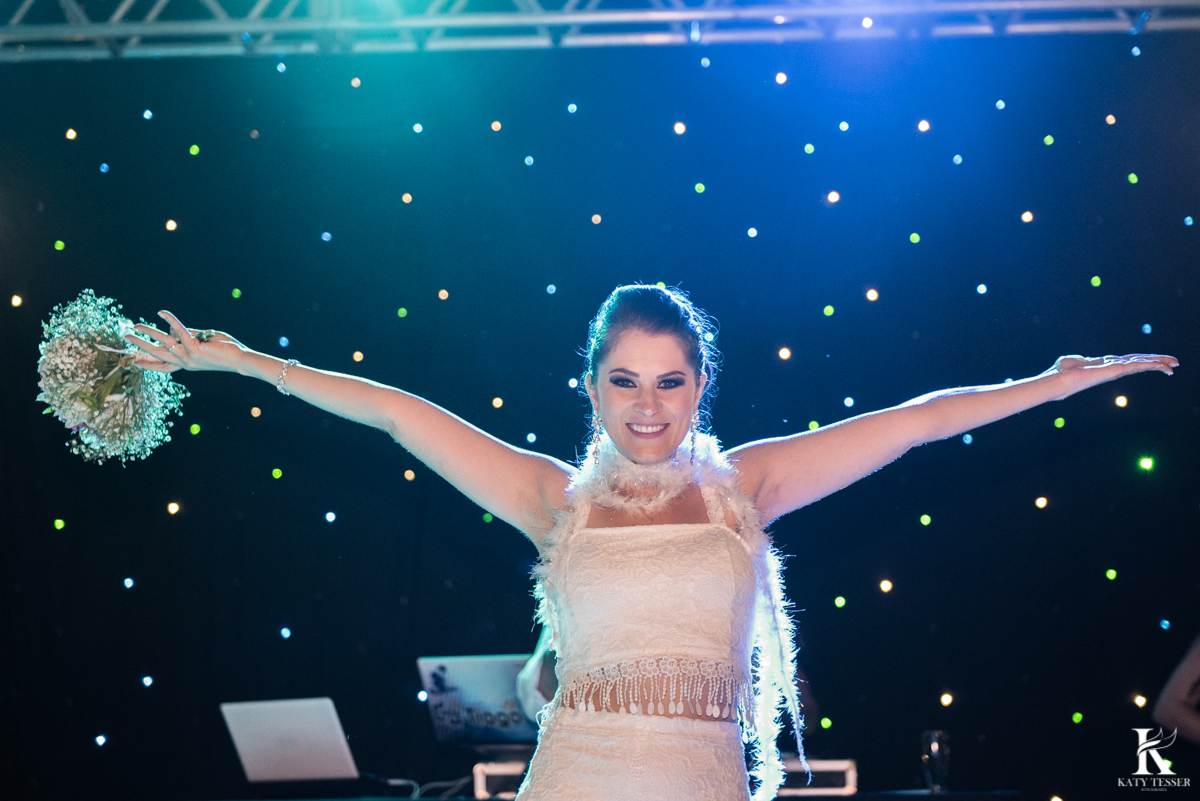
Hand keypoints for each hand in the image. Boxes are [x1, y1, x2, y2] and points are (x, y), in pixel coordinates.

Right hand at [123, 311, 246, 372]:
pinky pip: (179, 331)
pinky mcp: (195, 348)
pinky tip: (162, 313)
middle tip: (126, 339)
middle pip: (157, 355)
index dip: (149, 365)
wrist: (239, 358)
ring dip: (149, 333)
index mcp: (186, 364)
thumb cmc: (224, 350)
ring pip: (163, 343)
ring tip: (136, 326)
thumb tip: (174, 329)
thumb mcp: (202, 344)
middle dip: (140, 347)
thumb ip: (188, 336)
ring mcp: (188, 356)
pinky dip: (171, 320)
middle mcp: (184, 362)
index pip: (164, 366)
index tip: (135, 362)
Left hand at [1049, 353, 1177, 398]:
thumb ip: (1079, 360)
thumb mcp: (1073, 361)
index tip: (1157, 360)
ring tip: (1174, 364)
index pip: (1129, 361)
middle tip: (1175, 364)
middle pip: (1139, 362)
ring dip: (1158, 363)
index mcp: (1106, 365)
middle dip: (1157, 362)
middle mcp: (1112, 368)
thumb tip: (1078, 361)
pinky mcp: (1113, 371)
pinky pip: (1135, 365)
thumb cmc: (1060, 372)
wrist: (1057, 379)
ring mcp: (1114, 370)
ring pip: (1141, 364)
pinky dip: (1149, 364)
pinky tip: (1161, 364)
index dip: (1144, 360)